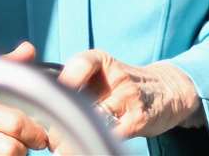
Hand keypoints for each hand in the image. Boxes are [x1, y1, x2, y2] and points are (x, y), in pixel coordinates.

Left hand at [57, 50, 200, 143]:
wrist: (169, 90)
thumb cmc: (125, 85)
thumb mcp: (102, 72)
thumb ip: (75, 83)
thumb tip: (40, 105)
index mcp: (102, 61)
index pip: (80, 65)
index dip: (63, 85)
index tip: (47, 105)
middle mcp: (117, 75)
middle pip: (81, 99)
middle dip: (60, 122)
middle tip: (50, 138)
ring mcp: (130, 96)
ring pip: (94, 120)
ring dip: (73, 138)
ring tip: (62, 148)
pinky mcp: (139, 119)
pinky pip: (112, 134)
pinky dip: (96, 142)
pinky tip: (88, 148)